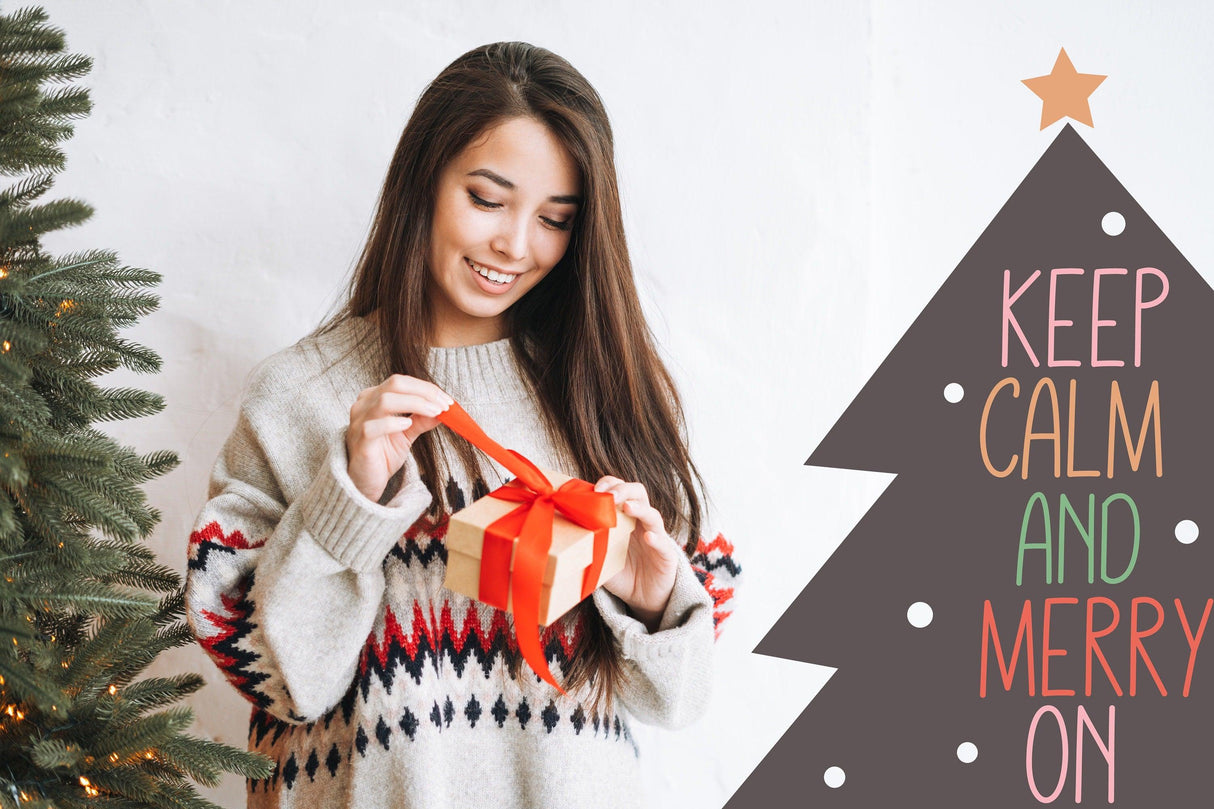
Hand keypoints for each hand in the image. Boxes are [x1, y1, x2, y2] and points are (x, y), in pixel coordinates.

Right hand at [346, 375, 453, 501]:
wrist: (365, 481)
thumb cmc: (382, 454)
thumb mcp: (407, 434)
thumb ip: (422, 420)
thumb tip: (443, 410)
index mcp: (374, 397)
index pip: (402, 382)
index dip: (427, 388)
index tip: (447, 400)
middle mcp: (364, 405)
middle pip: (395, 385)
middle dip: (424, 393)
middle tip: (444, 406)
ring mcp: (359, 421)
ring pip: (385, 401)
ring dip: (415, 404)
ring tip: (434, 413)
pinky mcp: (359, 441)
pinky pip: (373, 427)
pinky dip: (392, 423)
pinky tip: (407, 425)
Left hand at [596, 476, 679, 631]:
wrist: (645, 598)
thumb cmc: (623, 573)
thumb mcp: (600, 558)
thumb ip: (587, 545)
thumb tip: (558, 541)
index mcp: (625, 518)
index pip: (620, 490)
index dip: (609, 485)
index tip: (594, 490)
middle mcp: (642, 523)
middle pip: (639, 493)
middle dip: (623, 489)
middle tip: (609, 496)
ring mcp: (656, 537)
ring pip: (653, 515)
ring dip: (639, 508)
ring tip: (626, 507)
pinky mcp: (666, 556)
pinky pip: (663, 544)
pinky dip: (656, 539)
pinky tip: (648, 537)